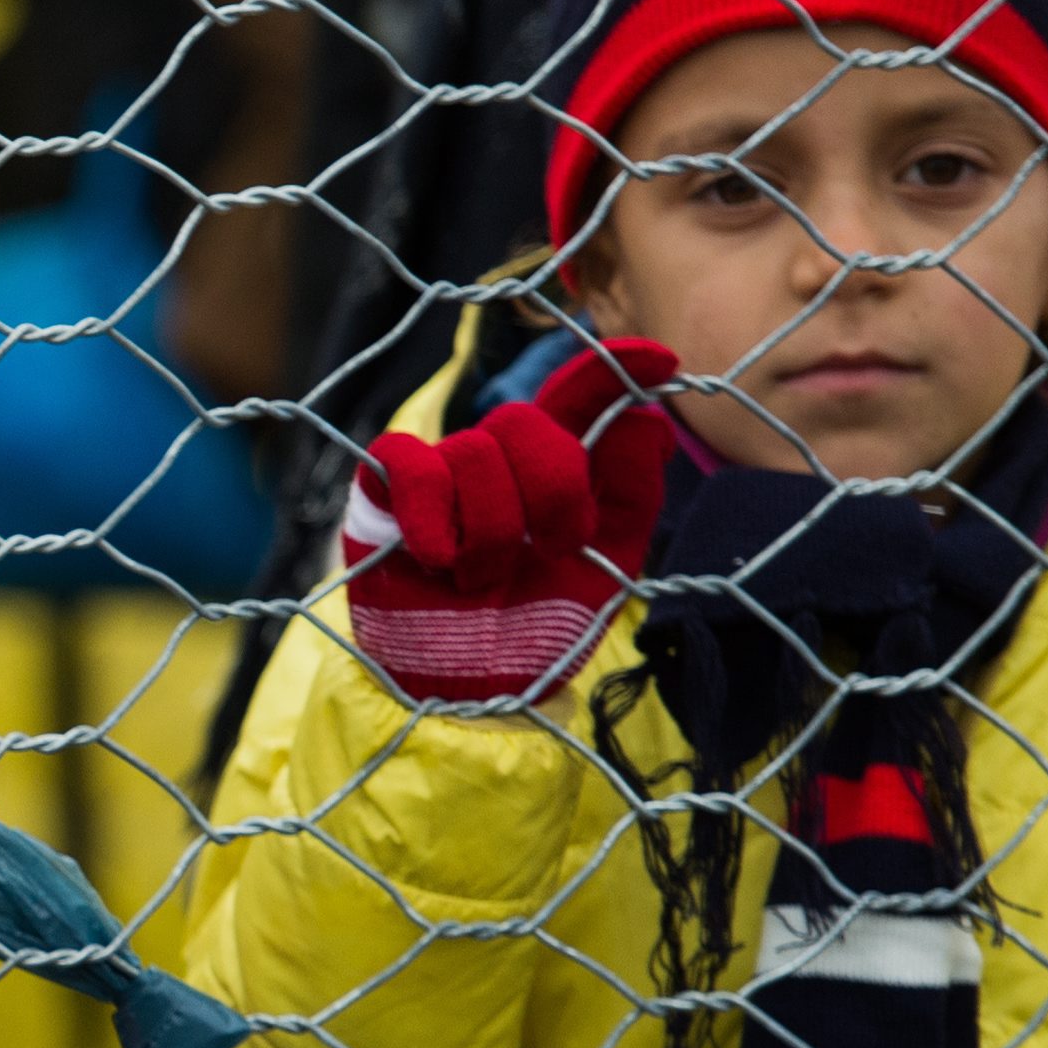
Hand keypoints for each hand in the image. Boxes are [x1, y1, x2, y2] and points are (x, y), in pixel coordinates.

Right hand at [343, 338, 682, 702]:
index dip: (615, 368)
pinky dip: (430, 515)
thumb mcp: (606, 566)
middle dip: (552, 491)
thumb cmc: (538, 627)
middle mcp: (498, 459)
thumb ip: (631, 494)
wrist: (473, 688)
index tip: (662, 359)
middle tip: (550, 550)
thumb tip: (647, 423)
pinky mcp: (386, 495)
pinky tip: (437, 559)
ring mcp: (441, 472)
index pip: (580, 397)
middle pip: (527, 421)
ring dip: (491, 533)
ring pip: (474, 452)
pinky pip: (410, 465)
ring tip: (481, 580)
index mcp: (554, 467)